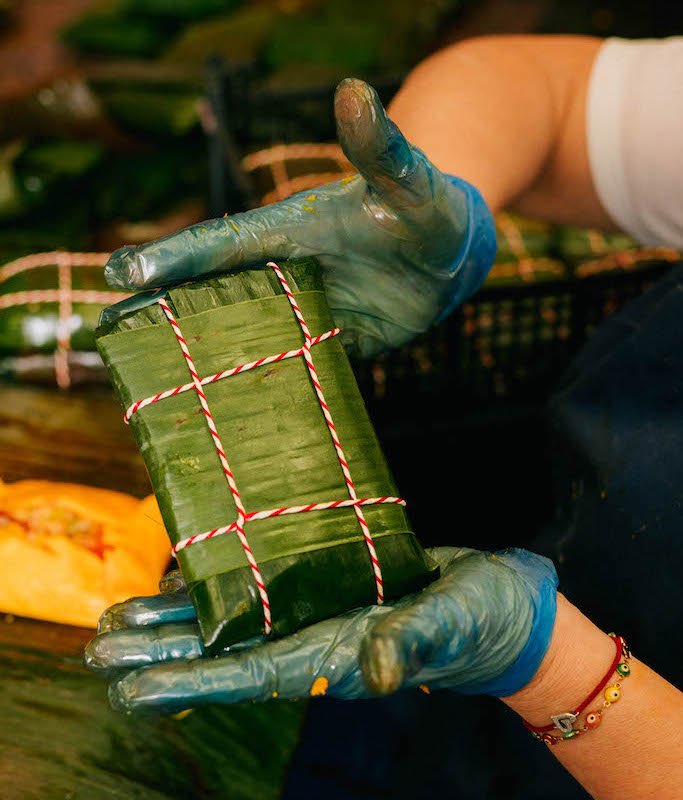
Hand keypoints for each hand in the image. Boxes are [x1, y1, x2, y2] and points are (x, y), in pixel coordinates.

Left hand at [85, 547, 556, 715]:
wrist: (499, 601)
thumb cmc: (483, 617)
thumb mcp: (453, 623)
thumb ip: (416, 642)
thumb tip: (379, 668)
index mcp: (338, 657)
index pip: (252, 677)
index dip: (191, 683)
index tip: (130, 688)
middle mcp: (315, 640)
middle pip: (225, 653)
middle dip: (161, 655)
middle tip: (98, 650)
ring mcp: (316, 613)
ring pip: (233, 620)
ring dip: (176, 621)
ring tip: (118, 618)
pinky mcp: (325, 585)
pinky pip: (262, 587)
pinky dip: (220, 585)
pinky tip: (185, 579)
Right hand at [104, 79, 495, 357]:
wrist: (448, 255)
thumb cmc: (422, 207)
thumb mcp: (405, 179)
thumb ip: (379, 147)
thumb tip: (354, 90)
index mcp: (288, 232)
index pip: (220, 244)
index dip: (173, 258)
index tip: (119, 272)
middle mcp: (285, 273)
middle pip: (214, 294)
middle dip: (164, 312)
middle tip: (110, 334)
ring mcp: (303, 312)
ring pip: (244, 335)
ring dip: (208, 357)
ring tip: (159, 384)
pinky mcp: (329, 344)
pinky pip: (289, 368)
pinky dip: (264, 387)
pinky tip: (237, 415)